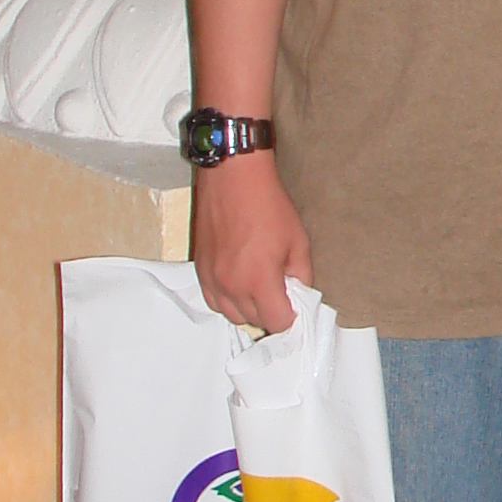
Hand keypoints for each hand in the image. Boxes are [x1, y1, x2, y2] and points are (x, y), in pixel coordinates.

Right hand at [191, 154, 312, 333]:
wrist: (233, 179)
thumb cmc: (267, 205)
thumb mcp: (298, 241)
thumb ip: (302, 274)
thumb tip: (299, 293)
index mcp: (258, 281)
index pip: (277, 322)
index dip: (291, 317)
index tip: (296, 307)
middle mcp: (231, 285)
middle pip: (255, 320)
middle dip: (272, 312)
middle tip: (283, 293)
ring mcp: (212, 278)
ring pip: (232, 314)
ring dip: (249, 309)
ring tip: (261, 288)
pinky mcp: (200, 269)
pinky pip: (214, 300)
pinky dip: (228, 299)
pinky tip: (241, 283)